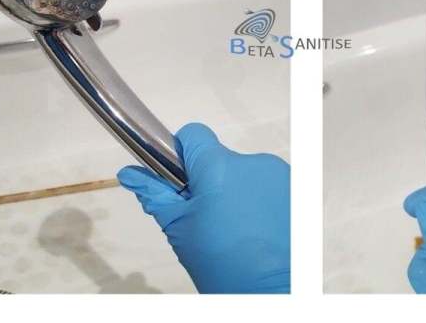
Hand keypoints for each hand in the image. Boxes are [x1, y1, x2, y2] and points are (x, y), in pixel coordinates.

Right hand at [117, 122, 289, 293]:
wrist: (271, 291)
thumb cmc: (221, 262)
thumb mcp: (180, 229)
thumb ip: (155, 194)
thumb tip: (129, 173)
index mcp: (219, 167)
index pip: (194, 134)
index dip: (182, 153)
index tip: (180, 179)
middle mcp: (252, 162)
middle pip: (220, 158)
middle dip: (210, 181)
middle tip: (206, 216)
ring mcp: (278, 174)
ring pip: (244, 173)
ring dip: (236, 191)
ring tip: (235, 228)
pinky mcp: (296, 189)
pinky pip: (268, 184)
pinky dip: (260, 200)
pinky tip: (256, 228)